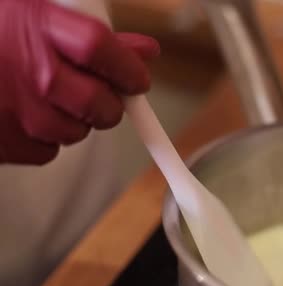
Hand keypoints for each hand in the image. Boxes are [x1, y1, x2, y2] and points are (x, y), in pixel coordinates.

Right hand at [0, 0, 159, 164]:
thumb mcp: (32, 11)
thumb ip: (91, 32)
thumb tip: (146, 51)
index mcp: (37, 26)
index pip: (103, 49)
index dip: (129, 67)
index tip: (137, 78)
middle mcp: (31, 73)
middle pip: (98, 104)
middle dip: (109, 106)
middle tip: (102, 97)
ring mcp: (15, 111)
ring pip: (74, 133)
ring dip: (73, 121)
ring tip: (44, 98)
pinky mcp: (2, 143)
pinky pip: (46, 151)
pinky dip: (43, 139)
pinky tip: (20, 115)